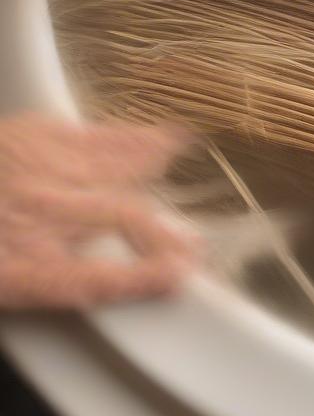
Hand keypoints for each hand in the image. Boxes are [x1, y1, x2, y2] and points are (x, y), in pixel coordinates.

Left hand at [0, 114, 199, 309]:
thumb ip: (30, 279)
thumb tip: (81, 279)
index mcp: (20, 267)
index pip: (96, 281)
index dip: (142, 280)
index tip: (177, 280)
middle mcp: (37, 217)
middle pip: (120, 223)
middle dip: (162, 235)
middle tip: (192, 245)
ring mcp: (38, 170)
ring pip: (114, 172)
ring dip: (156, 180)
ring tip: (191, 190)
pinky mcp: (33, 135)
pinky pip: (94, 136)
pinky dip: (131, 137)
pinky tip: (156, 134)